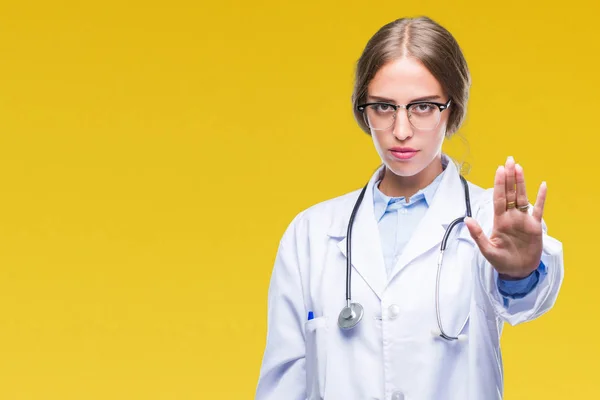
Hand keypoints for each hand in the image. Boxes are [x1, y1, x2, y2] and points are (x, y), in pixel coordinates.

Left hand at [465, 156, 545, 278]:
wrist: (517, 271)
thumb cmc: (501, 261)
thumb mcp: (487, 249)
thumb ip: (478, 234)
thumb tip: (467, 219)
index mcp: (499, 220)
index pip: (499, 198)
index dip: (499, 184)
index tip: (499, 170)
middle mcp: (511, 216)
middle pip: (510, 193)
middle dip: (509, 177)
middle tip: (509, 160)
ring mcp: (523, 220)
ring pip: (522, 197)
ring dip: (521, 183)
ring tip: (519, 168)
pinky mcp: (535, 226)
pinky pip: (539, 209)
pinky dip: (541, 198)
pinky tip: (543, 185)